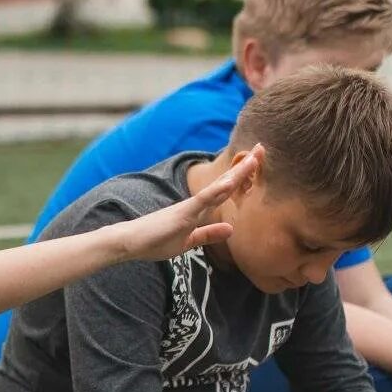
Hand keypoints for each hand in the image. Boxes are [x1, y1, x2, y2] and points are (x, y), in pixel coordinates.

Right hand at [109, 146, 262, 260]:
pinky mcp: (182, 214)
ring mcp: (190, 207)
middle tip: (261, 148)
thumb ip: (208, 234)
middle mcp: (196, 204)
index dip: (242, 178)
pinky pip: (203, 201)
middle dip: (244, 168)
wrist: (130, 242)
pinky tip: (231, 182)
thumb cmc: (155, 241)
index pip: (225, 192)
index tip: (257, 163)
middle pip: (226, 183)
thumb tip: (231, 229)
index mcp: (199, 210)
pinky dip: (218, 191)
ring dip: (237, 174)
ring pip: (218, 188)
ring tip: (254, 158)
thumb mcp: (188, 241)